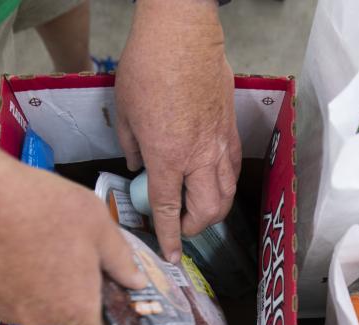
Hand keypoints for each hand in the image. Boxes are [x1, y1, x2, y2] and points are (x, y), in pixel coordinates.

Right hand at [0, 153, 145, 324]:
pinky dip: (10, 283)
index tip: (100, 315)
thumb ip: (121, 259)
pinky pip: (6, 299)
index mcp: (75, 309)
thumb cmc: (44, 207)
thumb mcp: (97, 223)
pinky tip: (7, 250)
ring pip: (32, 311)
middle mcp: (40, 321)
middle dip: (68, 302)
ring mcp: (6, 313)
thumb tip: (135, 283)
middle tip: (68, 262)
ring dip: (38, 291)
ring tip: (35, 248)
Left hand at [115, 0, 240, 262]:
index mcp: (167, 156)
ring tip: (198, 211)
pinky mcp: (231, 128)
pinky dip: (225, 183)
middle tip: (179, 227)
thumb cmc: (147, 67)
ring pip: (227, 193)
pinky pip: (233, 168)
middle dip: (194, 228)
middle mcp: (198, 157)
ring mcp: (219, 143)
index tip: (170, 256)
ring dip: (213, 211)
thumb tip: (137, 166)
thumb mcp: (124, 112)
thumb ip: (131, 146)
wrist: (181, 34)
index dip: (169, 237)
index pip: (169, 210)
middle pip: (206, 210)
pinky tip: (214, 182)